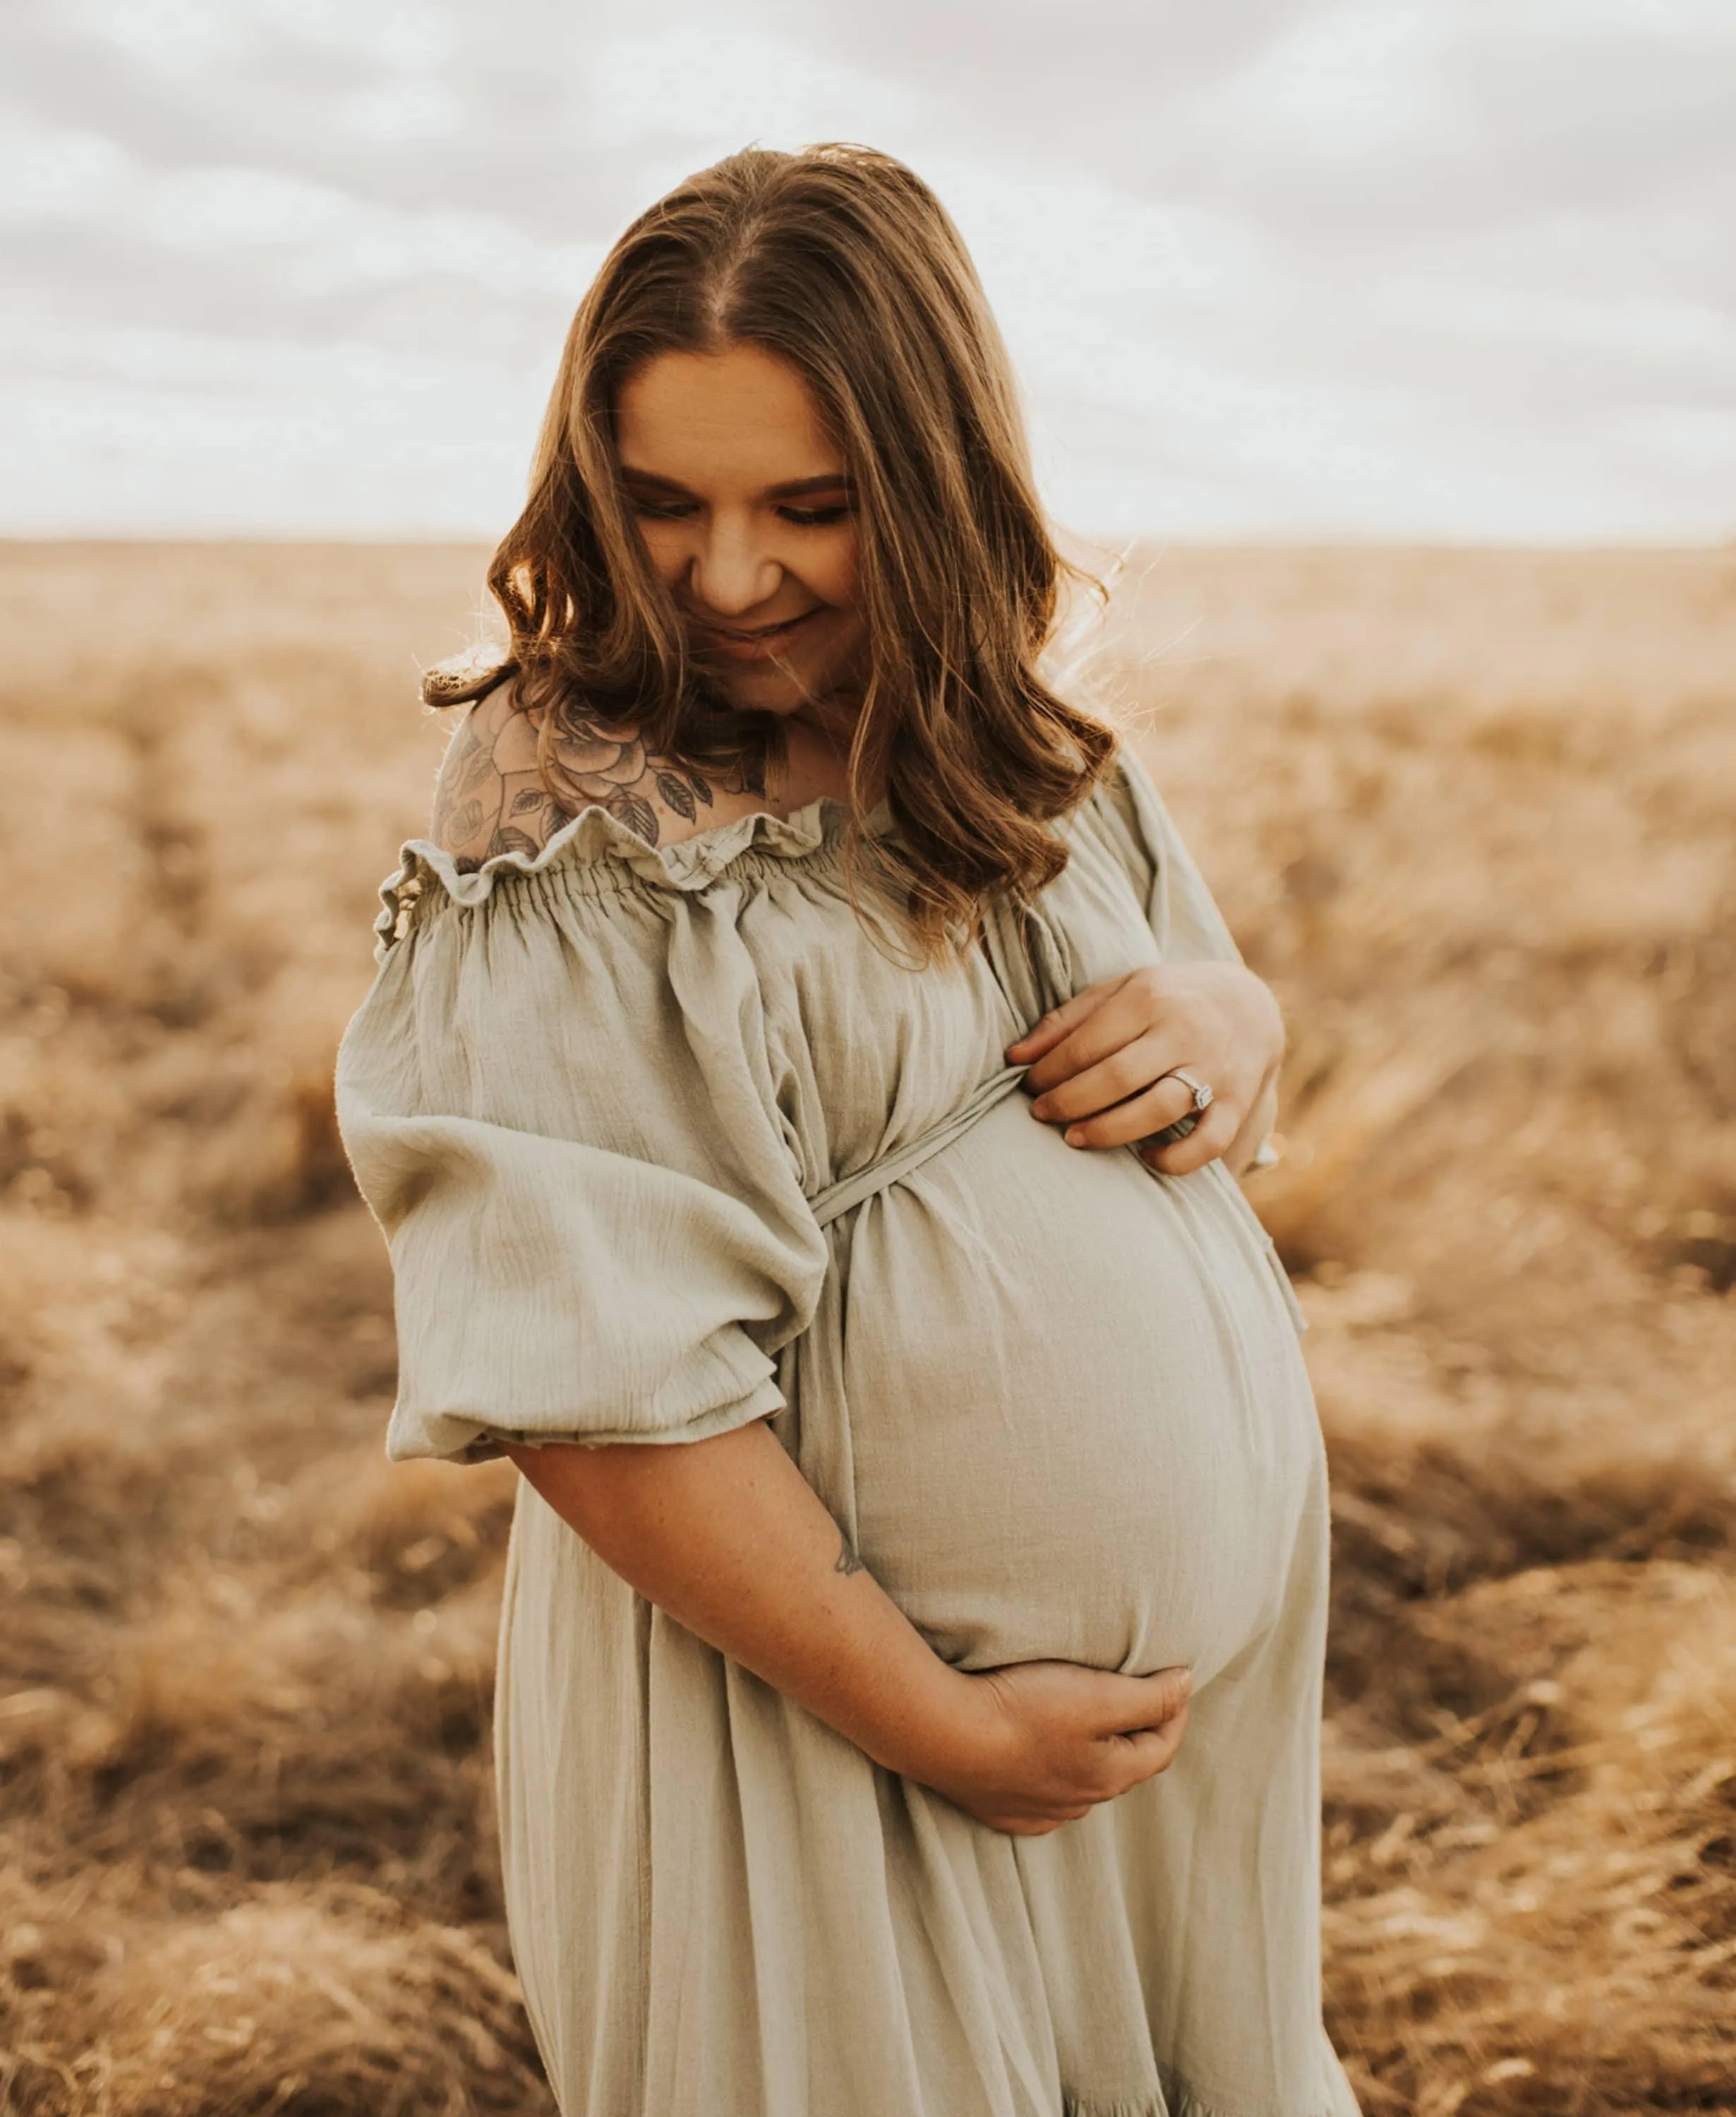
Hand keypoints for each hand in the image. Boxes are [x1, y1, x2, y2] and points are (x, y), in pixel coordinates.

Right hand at [909, 1660, 1192, 1835]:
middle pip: (1124, 1766)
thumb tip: (1187, 1686)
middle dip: (1136, 1732)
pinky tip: (1042, 1762)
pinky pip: (1041, 1799)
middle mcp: (1080, 1802)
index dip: (1174, 1710)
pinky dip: (1053, 1777)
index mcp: (1110, 1775)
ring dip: (1093, 1755)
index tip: (1174, 1678)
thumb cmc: (1022, 1708)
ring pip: (1083, 1784)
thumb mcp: (1096, 1695)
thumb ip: (1148, 1696)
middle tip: (1137, 1694)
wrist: (943, 1735)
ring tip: (1087, 1720)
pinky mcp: (1001, 1809)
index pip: (1162, 1746)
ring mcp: (1038, 1810)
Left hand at [1007, 961, 1282, 1175]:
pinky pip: (1205, 1145)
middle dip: (1068, 1103)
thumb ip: (1066, 1021)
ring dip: (1107, 1132)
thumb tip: (1014, 1057)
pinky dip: (1173, 1160)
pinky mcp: (1236, 1104)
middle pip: (1115, 1078)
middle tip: (1042, 1115)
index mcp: (1149, 998)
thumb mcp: (1119, 992)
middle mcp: (1183, 1032)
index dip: (1049, 1072)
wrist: (1249, 1005)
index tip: (1029, 1087)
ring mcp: (1214, 1070)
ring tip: (1075, 1138)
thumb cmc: (1167, 1000)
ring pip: (1156, 1112)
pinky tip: (1145, 1158)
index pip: (1086, 1044)